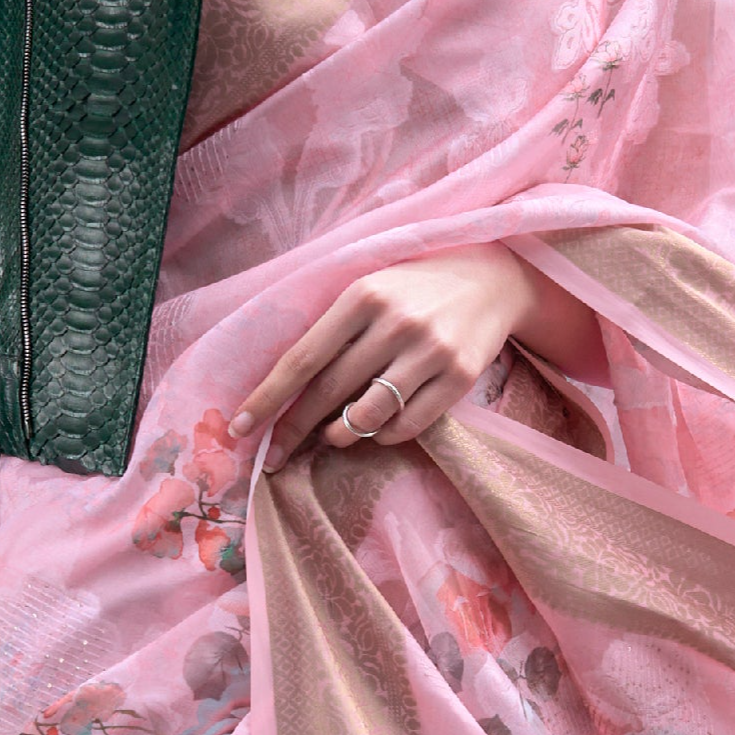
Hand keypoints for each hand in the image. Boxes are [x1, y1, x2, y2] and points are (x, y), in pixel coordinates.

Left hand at [231, 245, 600, 470]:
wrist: (493, 278)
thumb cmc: (415, 288)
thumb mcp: (371, 289)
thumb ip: (333, 330)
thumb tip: (286, 392)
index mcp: (362, 295)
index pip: (302, 358)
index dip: (268, 398)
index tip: (241, 428)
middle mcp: (395, 323)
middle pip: (329, 391)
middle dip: (295, 429)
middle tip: (274, 456)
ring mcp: (430, 351)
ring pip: (368, 416)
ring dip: (341, 435)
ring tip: (333, 435)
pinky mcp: (459, 377)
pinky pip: (407, 426)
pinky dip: (384, 435)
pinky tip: (378, 427)